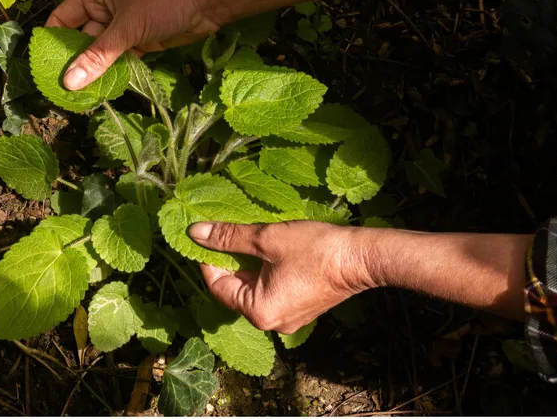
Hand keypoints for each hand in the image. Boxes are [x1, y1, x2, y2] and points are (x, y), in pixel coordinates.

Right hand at [45, 0, 222, 90]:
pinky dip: (113, 74)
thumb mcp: (128, 27)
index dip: (52, 41)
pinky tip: (103, 92)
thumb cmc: (165, 1)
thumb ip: (99, 56)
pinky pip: (120, 60)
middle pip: (80, 39)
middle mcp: (106, 10)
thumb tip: (69, 82)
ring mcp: (124, 27)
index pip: (63, 18)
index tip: (43, 68)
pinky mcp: (141, 42)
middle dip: (72, 63)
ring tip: (79, 98)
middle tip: (61, 92)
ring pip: (101, 53)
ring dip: (93, 72)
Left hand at [187, 221, 375, 333]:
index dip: (208, 260)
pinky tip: (267, 250)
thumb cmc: (314, 249)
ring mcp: (288, 319)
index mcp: (259, 312)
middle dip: (229, 262)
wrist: (361, 258)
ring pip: (254, 290)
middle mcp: (271, 323)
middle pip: (236, 290)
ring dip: (248, 265)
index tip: (205, 237)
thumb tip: (196, 233)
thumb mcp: (266, 239)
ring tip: (247, 238)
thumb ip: (229, 238)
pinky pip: (272, 291)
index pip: (218, 286)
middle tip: (224, 233)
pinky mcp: (300, 309)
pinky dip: (265, 272)